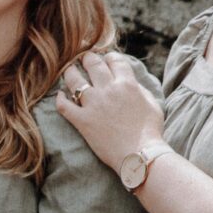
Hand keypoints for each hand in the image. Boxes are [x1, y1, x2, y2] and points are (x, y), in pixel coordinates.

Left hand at [55, 50, 163, 168]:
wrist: (139, 154)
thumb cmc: (151, 132)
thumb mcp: (152, 103)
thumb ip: (139, 89)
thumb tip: (130, 82)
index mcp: (127, 84)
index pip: (114, 60)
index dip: (109, 57)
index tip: (106, 60)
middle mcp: (108, 90)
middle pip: (92, 64)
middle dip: (87, 59)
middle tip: (84, 59)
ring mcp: (93, 105)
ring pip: (74, 80)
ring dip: (70, 72)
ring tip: (69, 71)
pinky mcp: (82, 121)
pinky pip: (64, 106)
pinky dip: (60, 99)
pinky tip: (60, 95)